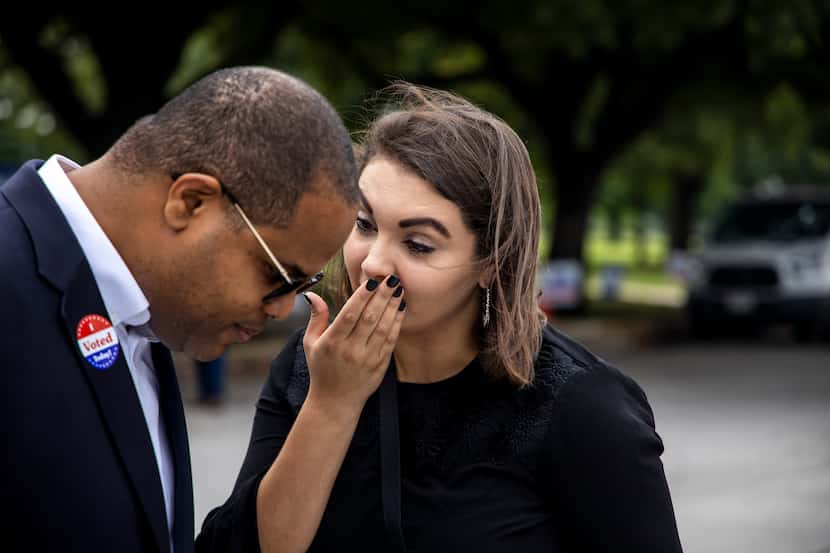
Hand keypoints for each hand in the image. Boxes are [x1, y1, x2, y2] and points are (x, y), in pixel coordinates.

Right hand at [302, 275, 405, 417]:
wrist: (335, 402)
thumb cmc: (321, 369)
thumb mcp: (310, 344)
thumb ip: (316, 318)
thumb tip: (313, 294)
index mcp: (332, 343)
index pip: (349, 315)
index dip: (361, 297)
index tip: (371, 280)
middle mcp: (350, 350)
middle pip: (369, 319)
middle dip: (382, 296)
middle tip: (392, 278)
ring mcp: (367, 358)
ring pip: (383, 328)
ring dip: (392, 307)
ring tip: (399, 289)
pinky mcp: (380, 365)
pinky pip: (390, 340)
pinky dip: (397, 323)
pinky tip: (400, 308)